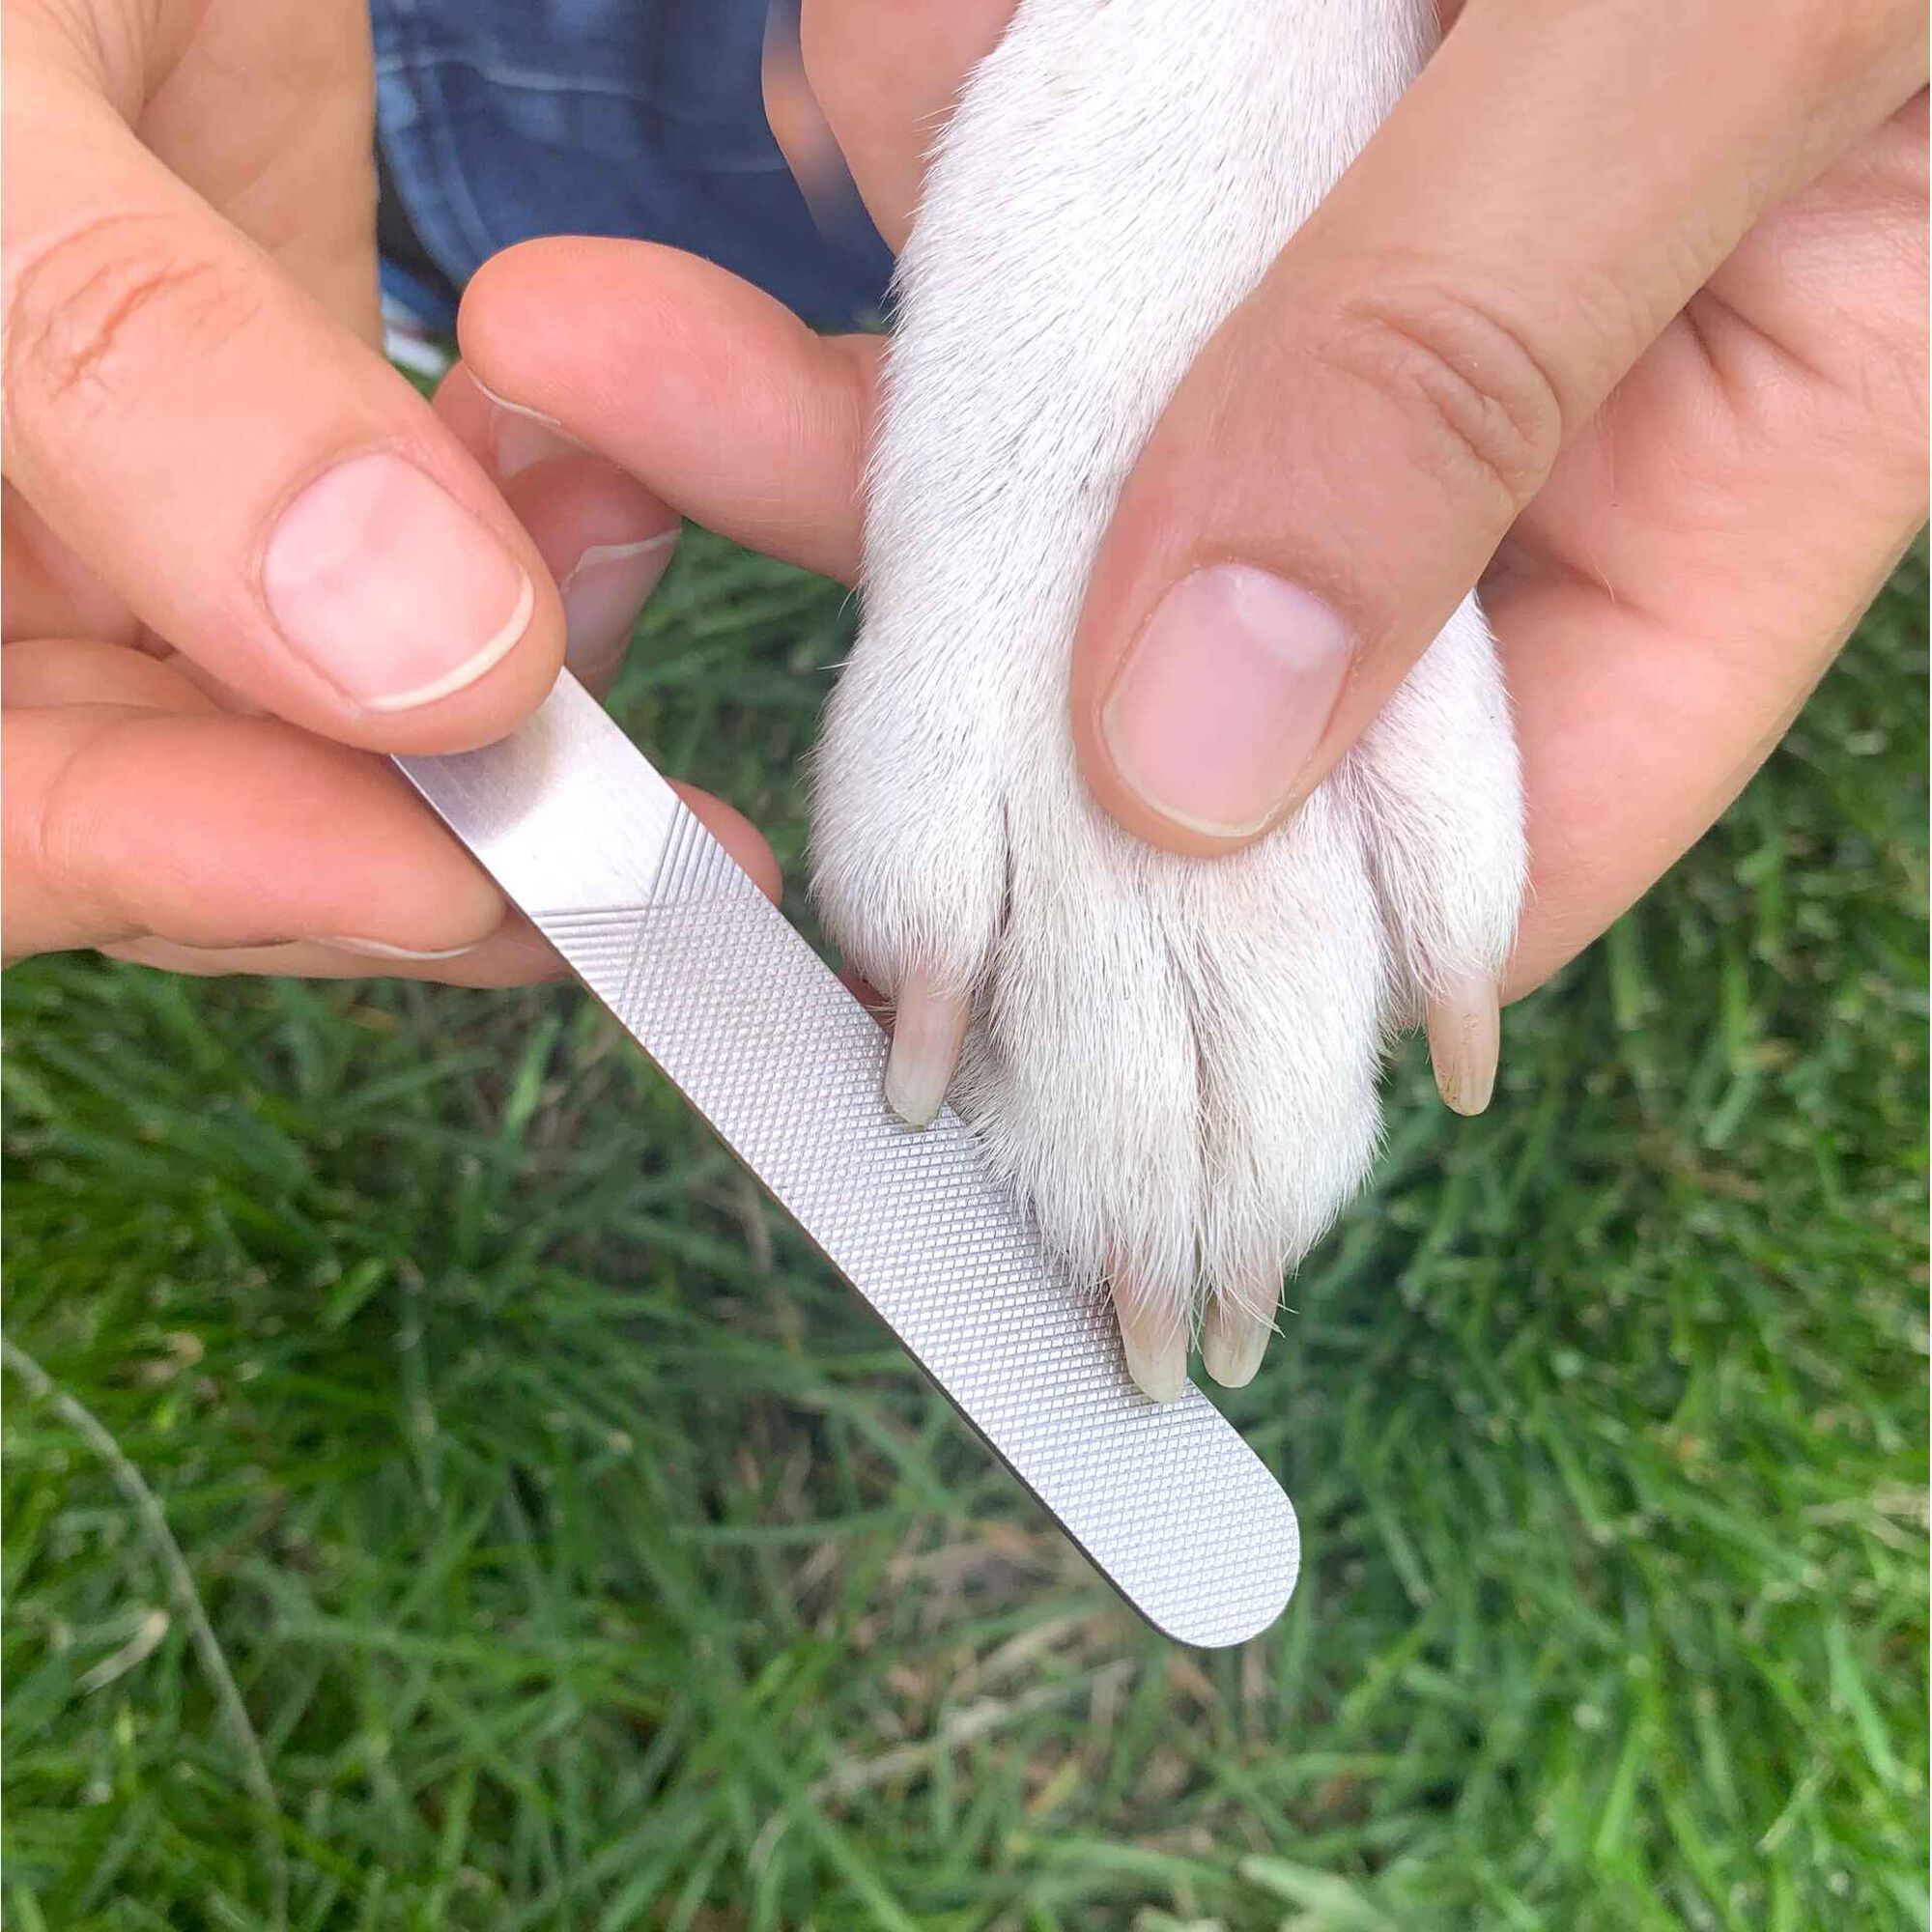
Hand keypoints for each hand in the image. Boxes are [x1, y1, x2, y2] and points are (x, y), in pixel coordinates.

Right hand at [1, 0, 774, 979]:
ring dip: (501, 684)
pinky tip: (613, 494)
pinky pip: (408, 569)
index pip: (15, 823)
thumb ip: (149, 378)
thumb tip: (426, 668)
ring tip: (627, 561)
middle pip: (190, 809)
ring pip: (324, 712)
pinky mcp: (275, 428)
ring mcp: (134, 515)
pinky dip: (519, 555)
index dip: (213, 877)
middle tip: (652, 848)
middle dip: (423, 828)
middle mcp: (2, 577)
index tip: (457, 877)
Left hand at [797, 0, 1927, 994]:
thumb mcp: (1717, 26)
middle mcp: (1531, 408)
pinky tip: (908, 16)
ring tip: (853, 63)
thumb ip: (1453, 372)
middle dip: (912, 503)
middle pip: (1181, 622)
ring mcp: (1379, 255)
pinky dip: (960, 71)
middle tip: (597, 367)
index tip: (941, 894)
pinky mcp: (1269, 108)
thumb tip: (1190, 759)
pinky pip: (1059, 156)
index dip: (1217, 926)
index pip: (1458, 849)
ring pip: (1081, 365)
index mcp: (1714, 476)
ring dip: (925, 213)